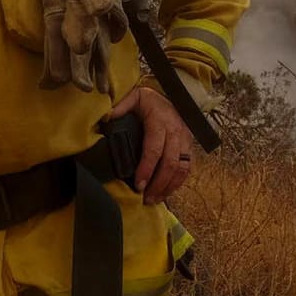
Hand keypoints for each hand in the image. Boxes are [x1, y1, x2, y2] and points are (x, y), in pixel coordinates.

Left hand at [106, 85, 193, 204]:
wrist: (172, 95)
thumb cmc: (149, 100)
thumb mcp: (134, 97)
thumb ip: (120, 106)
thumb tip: (106, 118)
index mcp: (160, 121)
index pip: (154, 149)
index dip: (147, 169)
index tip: (138, 185)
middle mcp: (176, 131)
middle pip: (170, 163)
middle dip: (158, 184)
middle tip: (145, 199)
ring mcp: (185, 140)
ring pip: (181, 168)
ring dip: (169, 186)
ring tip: (154, 200)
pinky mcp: (190, 146)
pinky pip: (187, 168)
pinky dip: (178, 183)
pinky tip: (166, 193)